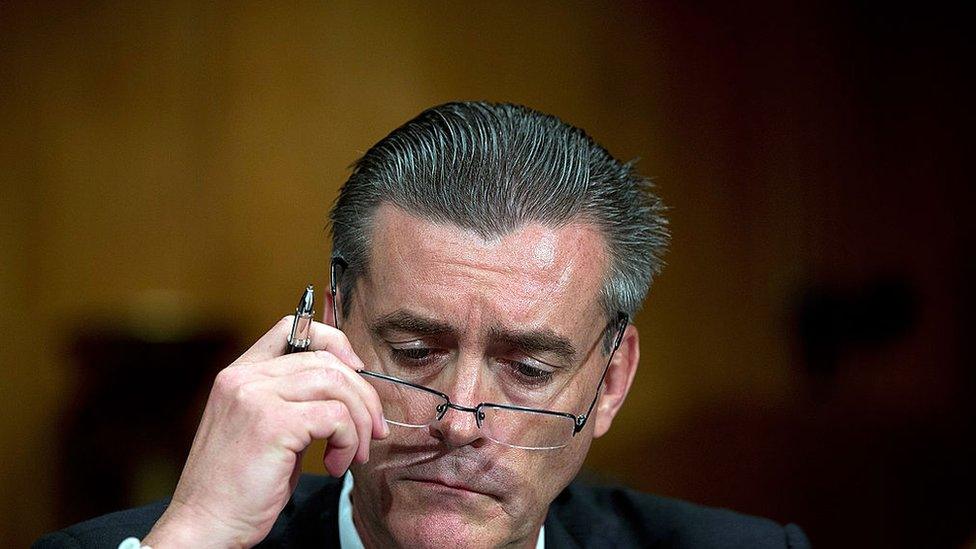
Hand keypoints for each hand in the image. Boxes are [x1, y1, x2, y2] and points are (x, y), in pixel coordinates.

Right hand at [142, 317, 387, 547]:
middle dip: (363, 395)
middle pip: (326, 359)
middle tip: (373, 430)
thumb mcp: (264, 429)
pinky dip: (349, 441)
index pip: (293, 328)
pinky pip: (335, 417)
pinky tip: (336, 465)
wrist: (204, 526)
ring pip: (337, 383)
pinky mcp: (272, 425)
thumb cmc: (238, 487)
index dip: (335, 343)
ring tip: (354, 454)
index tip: (357, 373)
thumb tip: (350, 390)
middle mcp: (244, 378)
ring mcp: (256, 398)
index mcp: (239, 374)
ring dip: (359, 421)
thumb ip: (295, 401)